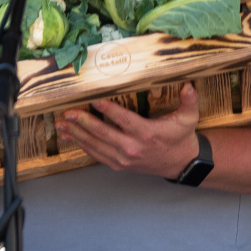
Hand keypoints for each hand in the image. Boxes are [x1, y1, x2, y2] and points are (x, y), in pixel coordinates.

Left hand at [55, 82, 200, 177]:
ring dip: (76, 133)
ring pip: (95, 145)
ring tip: (61, 123)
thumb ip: (189, 101)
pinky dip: (80, 145)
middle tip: (67, 112)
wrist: (180, 163)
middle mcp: (133, 148)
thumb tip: (189, 85)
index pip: (124, 120)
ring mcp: (123, 159)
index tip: (93, 101)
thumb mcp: (189, 118)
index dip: (108, 110)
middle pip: (103, 133)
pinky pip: (95, 154)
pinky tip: (68, 136)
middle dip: (82, 122)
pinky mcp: (118, 165)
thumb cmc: (180, 137)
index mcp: (148, 134)